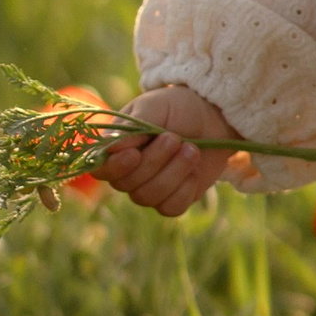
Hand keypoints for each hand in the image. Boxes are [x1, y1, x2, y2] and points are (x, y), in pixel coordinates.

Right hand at [98, 82, 255, 218]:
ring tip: (191, 149)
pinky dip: (185, 188)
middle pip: (127, 184)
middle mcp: (129, 172)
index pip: (102, 169)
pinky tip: (195, 170)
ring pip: (149, 197)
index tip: (135, 154)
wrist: (212, 117)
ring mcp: (150, 188)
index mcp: (117, 148)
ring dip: (173, 172)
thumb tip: (109, 149)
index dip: (115, 167)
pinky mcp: (172, 199)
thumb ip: (131, 128)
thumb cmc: (177, 107)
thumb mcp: (154, 107)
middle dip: (154, 161)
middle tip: (174, 138)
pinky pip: (171, 207)